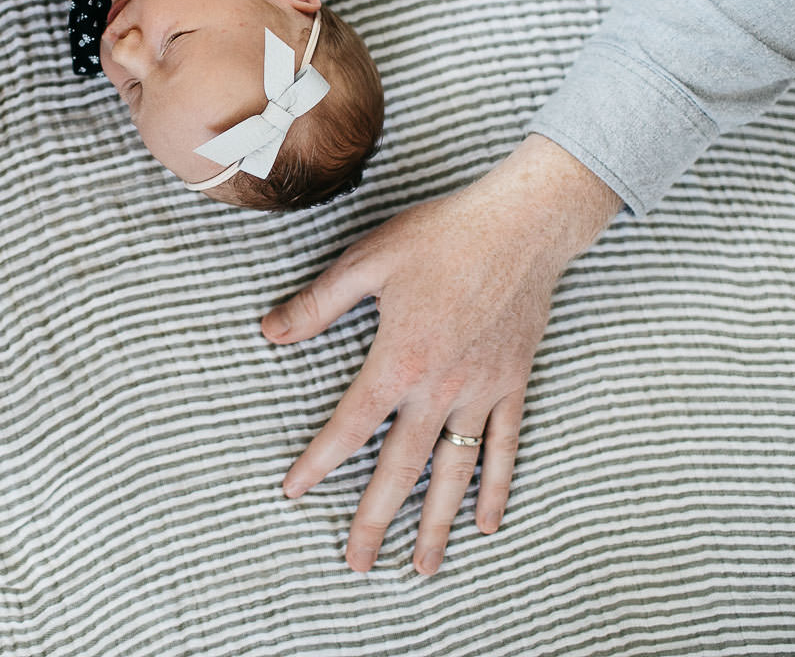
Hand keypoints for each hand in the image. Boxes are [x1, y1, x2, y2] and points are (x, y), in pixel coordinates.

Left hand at [262, 135, 620, 572]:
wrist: (523, 225)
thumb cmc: (443, 236)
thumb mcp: (368, 261)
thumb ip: (318, 303)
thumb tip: (271, 331)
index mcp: (400, 361)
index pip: (350, 426)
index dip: (319, 462)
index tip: (294, 492)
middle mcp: (441, 389)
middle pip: (402, 469)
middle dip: (376, 519)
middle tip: (358, 565)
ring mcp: (482, 392)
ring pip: (456, 473)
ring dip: (438, 524)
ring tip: (423, 568)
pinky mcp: (512, 385)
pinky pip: (504, 447)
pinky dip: (496, 487)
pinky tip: (488, 523)